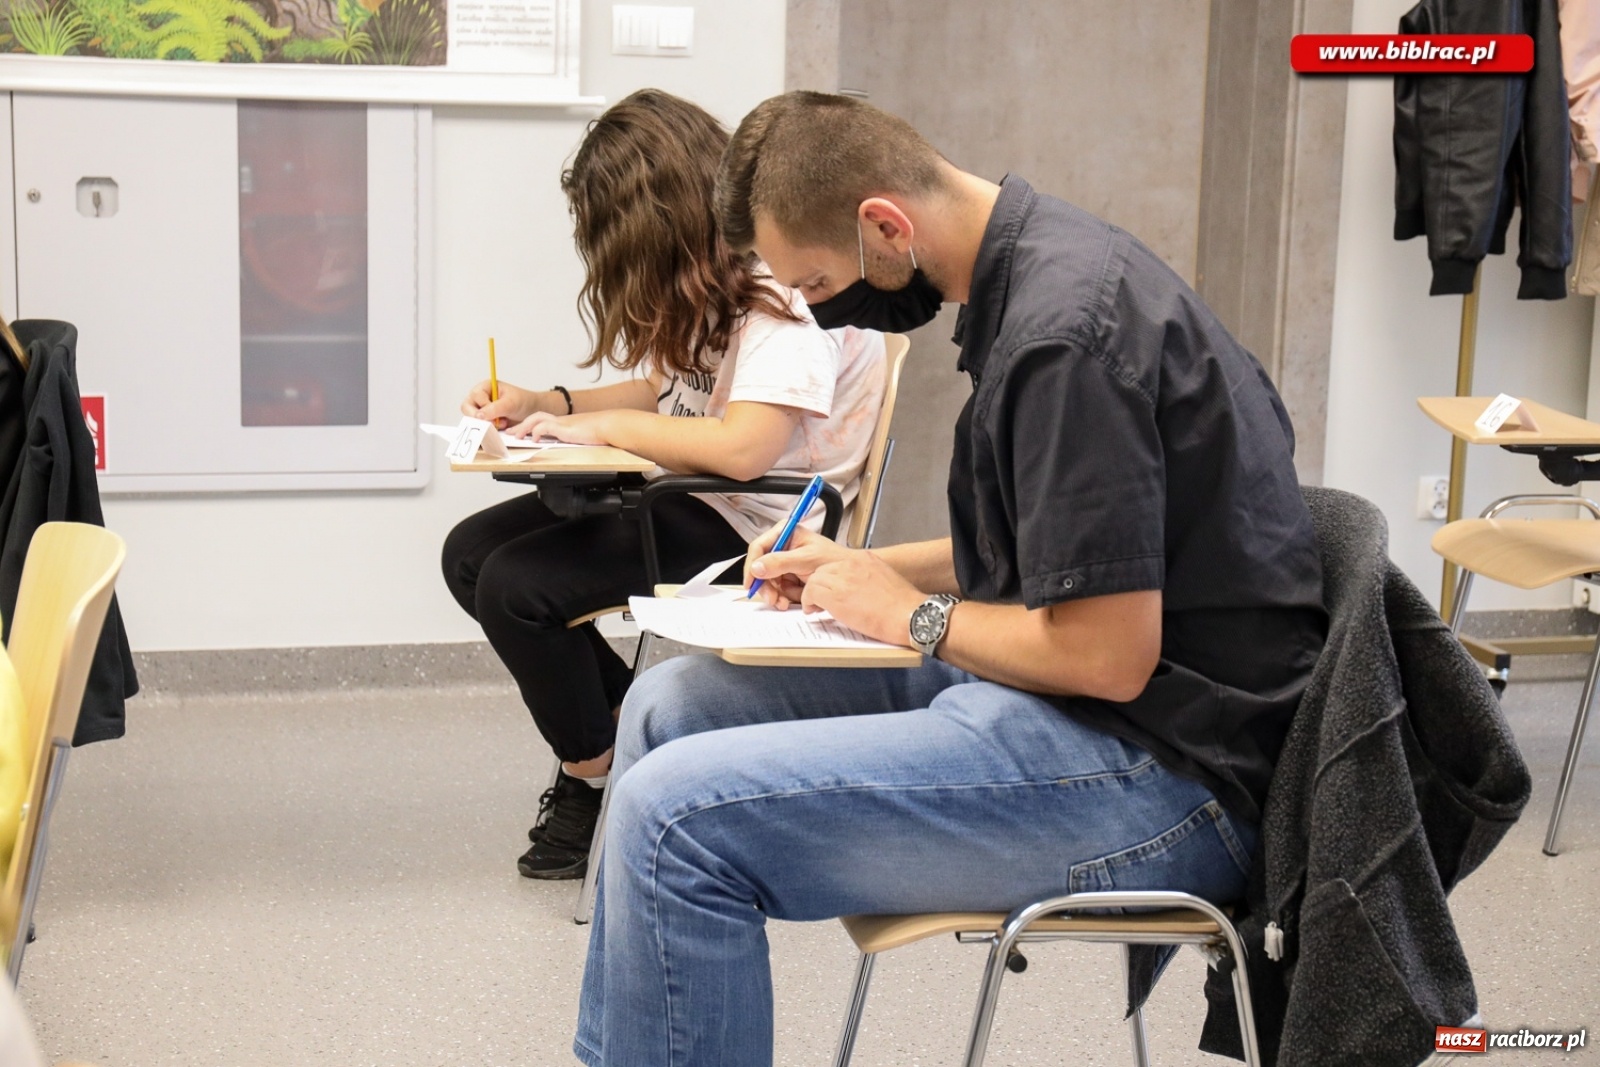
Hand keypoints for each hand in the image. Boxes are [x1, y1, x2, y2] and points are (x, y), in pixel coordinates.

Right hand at [460, 380, 546, 428]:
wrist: (532, 412)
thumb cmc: (523, 402)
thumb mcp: (511, 403)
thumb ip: (495, 408)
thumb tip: (479, 416)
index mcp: (485, 387)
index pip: (475, 396)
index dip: (483, 405)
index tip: (495, 412)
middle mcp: (480, 398)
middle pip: (467, 407)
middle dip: (479, 417)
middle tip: (493, 422)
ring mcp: (481, 410)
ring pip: (472, 419)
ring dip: (486, 423)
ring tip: (502, 422)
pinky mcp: (485, 421)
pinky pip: (479, 426)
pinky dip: (488, 429)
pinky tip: (501, 426)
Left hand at [508, 409, 611, 445]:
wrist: (610, 425)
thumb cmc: (602, 432)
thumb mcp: (584, 435)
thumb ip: (576, 438)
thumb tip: (575, 445)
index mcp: (565, 422)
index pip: (543, 420)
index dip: (530, 425)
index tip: (521, 431)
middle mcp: (561, 420)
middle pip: (535, 417)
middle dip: (521, 425)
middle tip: (510, 432)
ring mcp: (562, 422)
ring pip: (536, 419)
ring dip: (524, 427)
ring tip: (517, 436)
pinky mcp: (564, 427)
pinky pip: (545, 427)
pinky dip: (537, 432)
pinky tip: (534, 439)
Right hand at [745, 522, 851, 609]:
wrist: (847, 575)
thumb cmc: (834, 560)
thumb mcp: (806, 559)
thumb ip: (780, 562)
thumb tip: (757, 567)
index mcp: (785, 533)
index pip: (759, 547)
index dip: (752, 565)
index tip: (751, 582)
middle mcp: (783, 547)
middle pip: (761, 567)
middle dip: (766, 585)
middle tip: (771, 598)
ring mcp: (785, 563)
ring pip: (768, 581)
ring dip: (775, 594)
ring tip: (783, 602)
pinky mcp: (789, 576)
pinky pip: (778, 589)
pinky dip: (783, 597)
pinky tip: (790, 600)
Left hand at [798, 551, 925, 646]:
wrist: (910, 616)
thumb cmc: (904, 608)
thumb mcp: (885, 583)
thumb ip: (868, 581)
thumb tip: (857, 592)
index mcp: (866, 560)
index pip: (837, 564)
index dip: (831, 580)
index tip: (831, 590)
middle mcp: (852, 564)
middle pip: (822, 570)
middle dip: (819, 586)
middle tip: (819, 600)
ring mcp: (843, 578)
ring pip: (814, 580)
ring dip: (812, 594)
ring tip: (815, 607)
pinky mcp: (835, 595)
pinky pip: (811, 593)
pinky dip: (809, 602)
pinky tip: (813, 611)